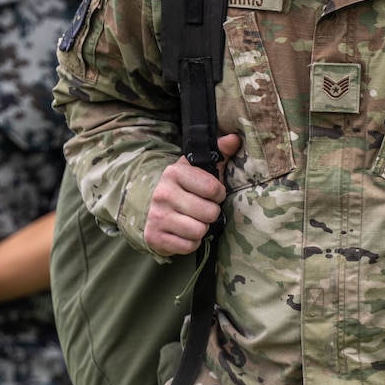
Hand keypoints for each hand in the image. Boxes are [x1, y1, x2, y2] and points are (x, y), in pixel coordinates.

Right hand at [142, 135, 241, 255]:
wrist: (150, 208)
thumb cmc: (184, 188)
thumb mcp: (199, 168)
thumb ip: (219, 152)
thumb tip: (234, 138)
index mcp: (175, 172)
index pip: (213, 188)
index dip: (219, 194)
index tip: (213, 194)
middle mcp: (163, 193)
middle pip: (209, 213)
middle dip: (211, 213)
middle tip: (202, 210)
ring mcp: (157, 216)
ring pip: (199, 231)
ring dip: (201, 229)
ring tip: (193, 221)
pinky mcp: (155, 237)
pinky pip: (188, 246)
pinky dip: (190, 242)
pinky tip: (184, 232)